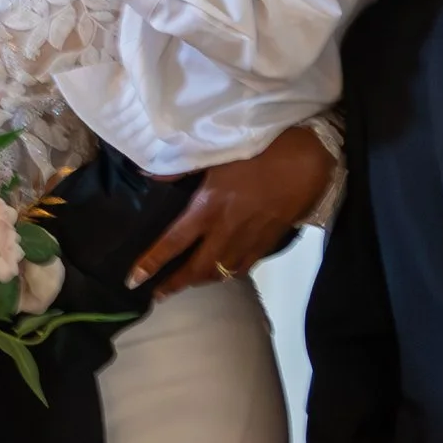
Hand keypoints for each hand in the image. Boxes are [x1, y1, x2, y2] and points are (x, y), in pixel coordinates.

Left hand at [133, 124, 327, 292]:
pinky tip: (222, 271)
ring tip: (186, 283)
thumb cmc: (261, 148)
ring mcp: (249, 240)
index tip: (133, 280)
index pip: (173, 243)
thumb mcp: (218, 152)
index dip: (151, 263)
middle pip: (196, 269)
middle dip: (174, 285)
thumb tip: (148, 174)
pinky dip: (228, 273)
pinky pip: (244, 267)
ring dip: (200, 281)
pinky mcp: (269, 242)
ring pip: (220, 272)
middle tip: (157, 294)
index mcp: (209, 207)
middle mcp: (226, 231)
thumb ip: (180, 167)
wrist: (309, 159)